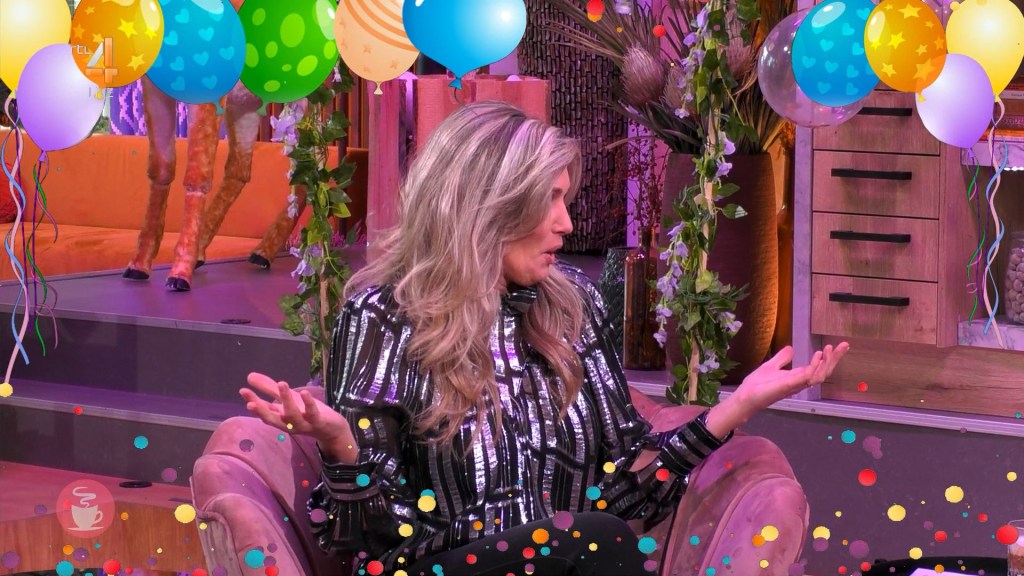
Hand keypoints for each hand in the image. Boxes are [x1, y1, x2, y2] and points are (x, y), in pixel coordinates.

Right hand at [240, 372, 357, 463]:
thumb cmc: (306, 413)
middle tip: (251, 402)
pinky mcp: (318, 422)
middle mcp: (289, 423)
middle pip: (273, 419)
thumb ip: (270, 389)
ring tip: (281, 383)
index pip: (264, 411)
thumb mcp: (288, 399)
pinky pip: (312, 414)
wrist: (332, 428)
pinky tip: (304, 392)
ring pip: (292, 415)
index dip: (253, 402)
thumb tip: (250, 376)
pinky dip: (308, 404)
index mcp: (281, 418)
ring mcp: (304, 424)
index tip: (243, 391)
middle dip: (262, 410)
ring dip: (286, 401)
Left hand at [704, 343, 848, 439]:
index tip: (835, 345)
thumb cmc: (757, 384)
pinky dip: (814, 367)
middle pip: (824, 372)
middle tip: (844, 345)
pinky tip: (817, 356)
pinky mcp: (788, 385)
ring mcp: (795, 384)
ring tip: (830, 349)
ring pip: (819, 376)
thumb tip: (791, 348)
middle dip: (835, 359)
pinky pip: (806, 377)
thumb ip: (782, 358)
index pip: (818, 367)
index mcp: (798, 377)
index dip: (829, 358)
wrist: (745, 396)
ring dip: (826, 362)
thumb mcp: (771, 366)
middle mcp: (800, 382)